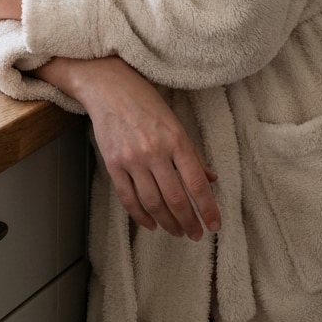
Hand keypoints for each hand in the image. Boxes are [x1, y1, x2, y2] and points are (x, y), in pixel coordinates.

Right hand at [38, 56, 220, 239]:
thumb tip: (210, 179)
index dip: (207, 209)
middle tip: (195, 234)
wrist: (108, 87)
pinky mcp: (113, 163)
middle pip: (175, 198)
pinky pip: (128, 198)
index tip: (214, 226)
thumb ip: (192, 154)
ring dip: (167, 223)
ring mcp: (132, 159)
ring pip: (153, 202)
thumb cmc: (145, 102)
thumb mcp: (175, 123)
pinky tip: (151, 224)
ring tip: (177, 232)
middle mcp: (155, 151)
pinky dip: (140, 216)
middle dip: (188, 221)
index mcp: (176, 139)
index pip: (196, 183)